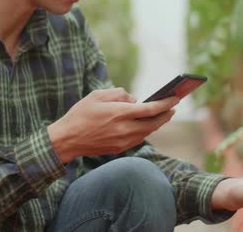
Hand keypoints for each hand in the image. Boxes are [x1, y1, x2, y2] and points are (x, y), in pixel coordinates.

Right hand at [47, 88, 178, 162]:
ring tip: (163, 114)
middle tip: (173, 107)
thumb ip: (118, 94)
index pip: (150, 109)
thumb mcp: (97, 96)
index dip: (165, 103)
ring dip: (157, 123)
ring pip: (147, 132)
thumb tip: (134, 99)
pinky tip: (146, 124)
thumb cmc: (80, 115)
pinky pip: (138, 138)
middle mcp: (124, 129)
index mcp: (119, 113)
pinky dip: (146, 130)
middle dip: (166, 114)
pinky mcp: (120, 148)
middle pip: (154, 123)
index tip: (175, 98)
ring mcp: (123, 141)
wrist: (67, 140)